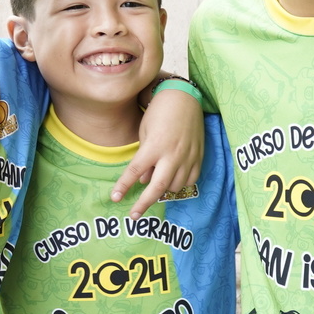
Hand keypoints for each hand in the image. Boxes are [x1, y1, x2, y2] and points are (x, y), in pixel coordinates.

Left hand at [115, 87, 204, 217]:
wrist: (184, 98)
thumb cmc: (159, 113)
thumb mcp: (145, 133)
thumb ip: (144, 159)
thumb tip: (143, 182)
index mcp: (154, 147)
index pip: (134, 172)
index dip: (123, 187)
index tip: (114, 199)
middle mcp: (171, 154)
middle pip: (157, 187)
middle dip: (144, 204)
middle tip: (134, 216)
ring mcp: (187, 157)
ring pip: (175, 186)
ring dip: (163, 190)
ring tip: (156, 185)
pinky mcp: (199, 157)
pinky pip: (190, 180)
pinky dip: (180, 184)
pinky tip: (174, 179)